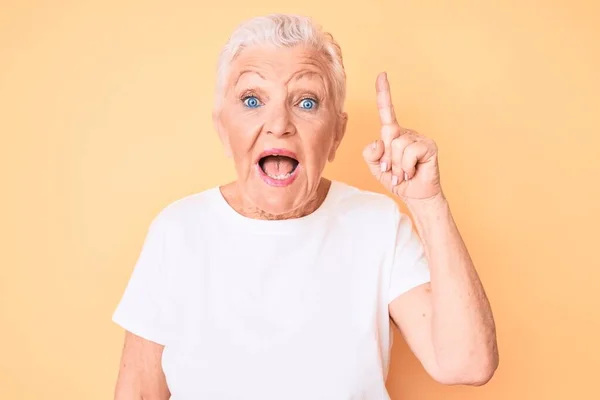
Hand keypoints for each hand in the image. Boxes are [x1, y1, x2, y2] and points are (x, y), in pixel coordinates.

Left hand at [363, 72, 441, 201]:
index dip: (383, 93)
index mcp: (393, 134)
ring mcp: (419, 138)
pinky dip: (406, 166)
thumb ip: (370, 154)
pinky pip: (409, 151)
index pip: (387, 111)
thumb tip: (380, 143)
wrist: (415, 195)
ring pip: (397, 145)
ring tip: (403, 173)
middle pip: (387, 135)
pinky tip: (412, 171)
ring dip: (396, 166)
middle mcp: (406, 132)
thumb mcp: (376, 167)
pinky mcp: (429, 146)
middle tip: (392, 172)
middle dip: (386, 160)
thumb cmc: (397, 179)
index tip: (382, 74)